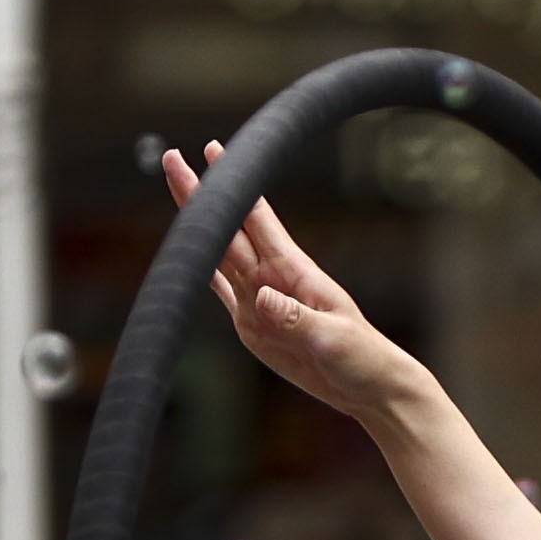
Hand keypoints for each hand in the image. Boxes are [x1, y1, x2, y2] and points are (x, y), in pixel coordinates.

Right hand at [170, 145, 425, 429]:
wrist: (368, 387)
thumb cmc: (361, 357)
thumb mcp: (332, 339)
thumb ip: (295, 318)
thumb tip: (261, 296)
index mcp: (293, 271)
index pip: (256, 218)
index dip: (235, 185)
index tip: (213, 152)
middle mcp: (271, 278)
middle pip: (227, 229)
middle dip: (200, 196)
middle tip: (172, 158)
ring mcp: (259, 300)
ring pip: (218, 254)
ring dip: (196, 228)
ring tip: (176, 192)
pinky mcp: (253, 326)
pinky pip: (222, 293)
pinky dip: (201, 273)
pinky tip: (186, 258)